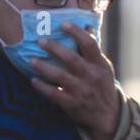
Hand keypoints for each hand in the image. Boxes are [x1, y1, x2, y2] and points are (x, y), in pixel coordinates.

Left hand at [27, 22, 121, 139]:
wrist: (107, 115)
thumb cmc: (102, 86)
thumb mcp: (104, 68)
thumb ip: (94, 50)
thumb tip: (88, 26)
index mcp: (99, 65)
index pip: (90, 44)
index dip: (77, 32)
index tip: (64, 24)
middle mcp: (90, 76)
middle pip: (71, 58)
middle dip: (54, 48)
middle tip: (41, 41)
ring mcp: (81, 90)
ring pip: (59, 76)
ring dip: (44, 67)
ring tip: (32, 60)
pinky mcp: (71, 103)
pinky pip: (53, 94)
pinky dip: (42, 87)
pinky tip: (34, 80)